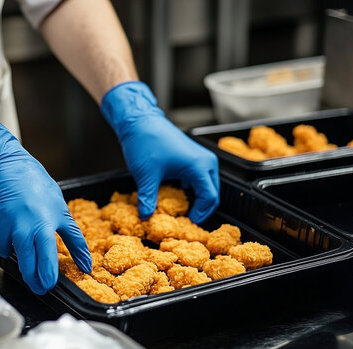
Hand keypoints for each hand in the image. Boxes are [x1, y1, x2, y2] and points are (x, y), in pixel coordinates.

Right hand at [0, 102, 91, 294]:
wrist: (1, 163)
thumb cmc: (33, 182)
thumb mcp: (60, 207)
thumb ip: (72, 237)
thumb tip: (85, 263)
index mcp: (44, 225)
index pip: (48, 262)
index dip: (50, 278)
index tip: (51, 285)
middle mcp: (23, 230)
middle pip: (29, 268)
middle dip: (34, 281)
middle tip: (39, 286)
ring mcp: (5, 229)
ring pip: (11, 258)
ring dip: (17, 258)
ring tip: (24, 246)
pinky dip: (3, 244)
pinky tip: (10, 232)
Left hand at [101, 81, 218, 223]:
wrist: (140, 120)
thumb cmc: (145, 142)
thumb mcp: (145, 175)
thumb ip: (148, 199)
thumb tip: (145, 217)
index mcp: (199, 166)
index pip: (209, 198)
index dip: (200, 214)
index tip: (187, 223)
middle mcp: (205, 161)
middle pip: (212, 193)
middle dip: (202, 209)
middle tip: (187, 221)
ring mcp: (201, 158)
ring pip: (207, 186)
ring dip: (198, 199)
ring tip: (182, 210)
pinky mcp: (194, 157)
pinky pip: (200, 178)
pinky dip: (193, 189)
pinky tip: (178, 195)